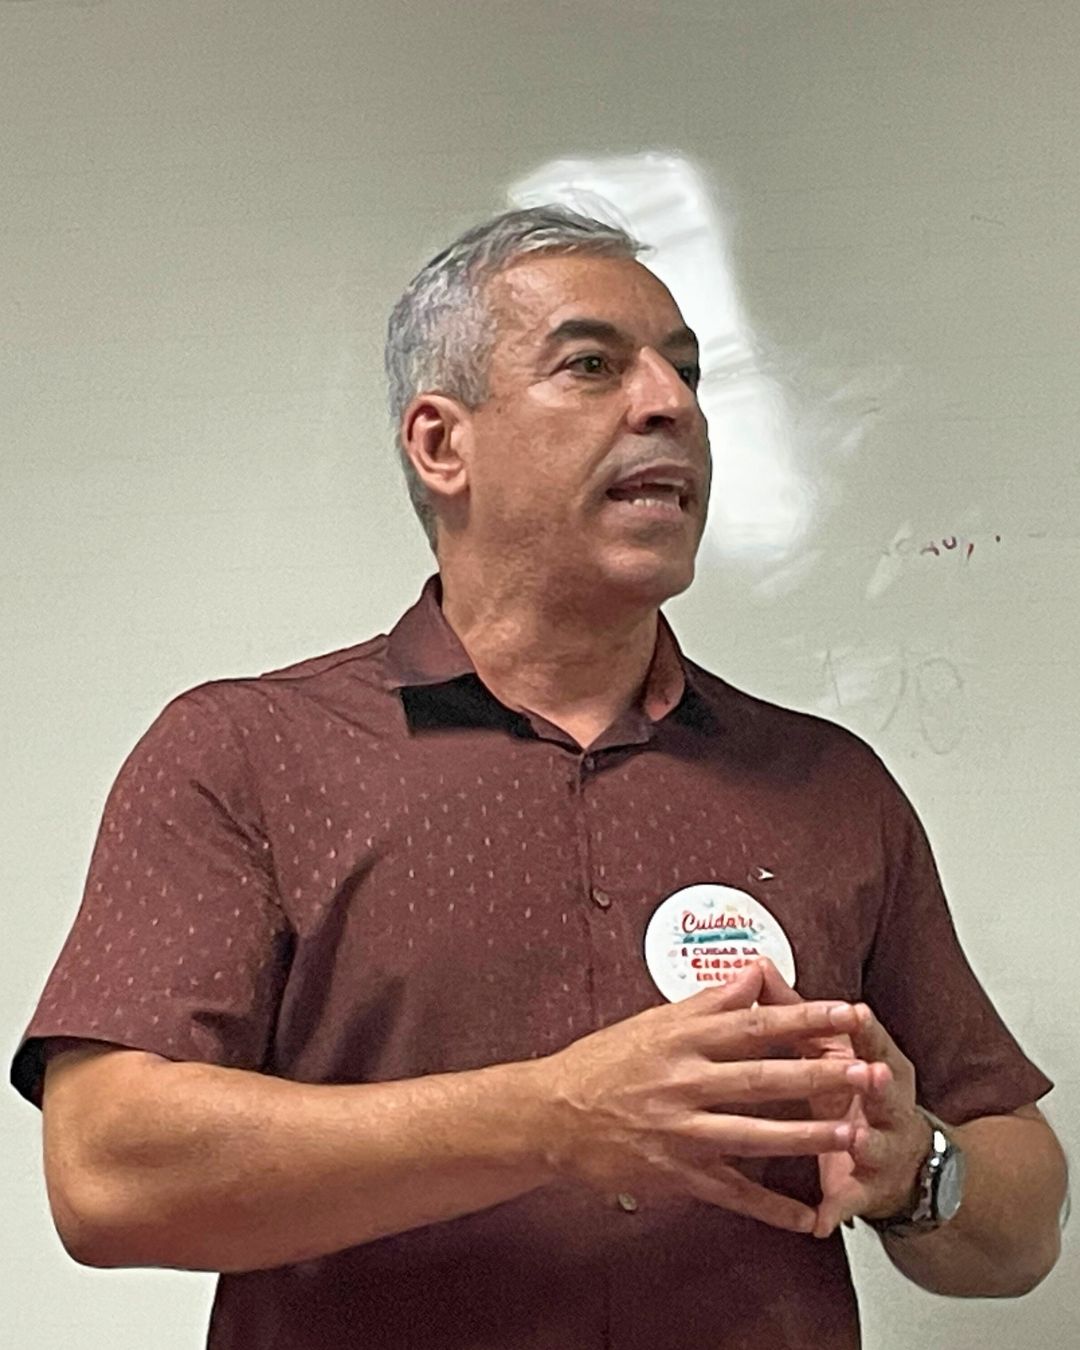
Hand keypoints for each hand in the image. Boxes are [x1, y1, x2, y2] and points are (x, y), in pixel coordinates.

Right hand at [537, 960, 878, 1234]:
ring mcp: (680, 1131)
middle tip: (867, 1072)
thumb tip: (755, 973)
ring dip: (805, 1136)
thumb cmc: (602, 1062)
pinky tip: (808, 1217)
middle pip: (762, 1078)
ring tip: (850, 1133)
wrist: (551, 1114)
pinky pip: (731, 1193)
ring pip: (753, 1135)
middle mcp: (683, 1082)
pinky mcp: (675, 1173)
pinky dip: (770, 1208)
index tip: (848, 1013)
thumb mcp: (652, 1021)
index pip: (754, 1024)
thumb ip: (709, 1002)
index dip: (805, 1018)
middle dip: (819, 1075)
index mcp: (681, 1039)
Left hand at [752, 973, 929, 1238]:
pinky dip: (837, 1208)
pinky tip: (821, 1219)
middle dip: (878, 1082)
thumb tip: (758, 968)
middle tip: (871, 1073)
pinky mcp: (867, 1189)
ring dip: (866, 1141)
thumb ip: (793, 1010)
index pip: (872, 1040)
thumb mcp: (829, 1047)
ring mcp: (881, 1147)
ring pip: (875, 1143)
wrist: (897, 1159)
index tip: (856, 1012)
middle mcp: (885, 1103)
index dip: (865, 1028)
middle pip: (884, 1089)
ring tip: (855, 1138)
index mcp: (876, 1062)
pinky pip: (851, 1200)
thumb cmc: (852, 1088)